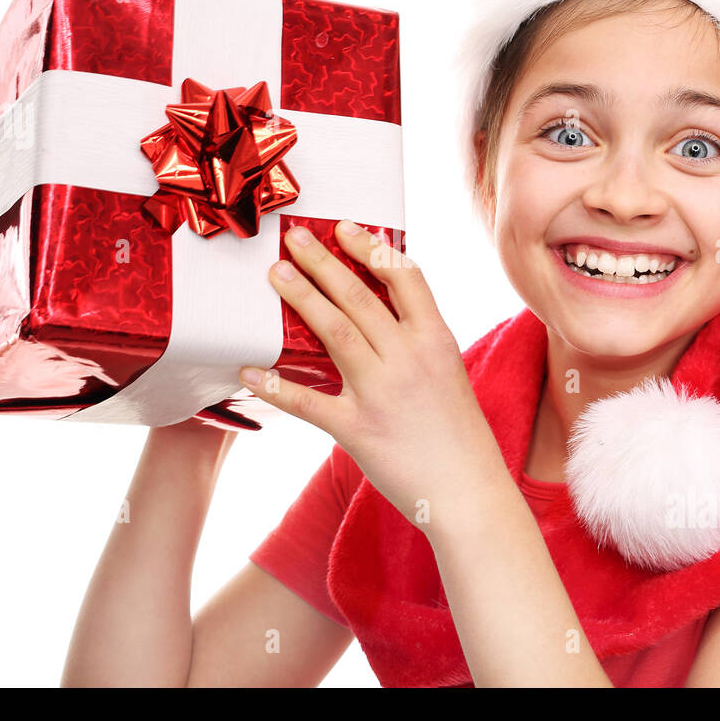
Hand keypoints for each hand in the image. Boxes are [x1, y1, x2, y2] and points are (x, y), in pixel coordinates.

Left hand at [238, 220, 506, 527]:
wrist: (469, 492)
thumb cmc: (460, 434)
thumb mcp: (449, 371)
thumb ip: (418, 339)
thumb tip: (381, 308)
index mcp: (436, 340)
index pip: (403, 277)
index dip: (370, 248)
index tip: (345, 229)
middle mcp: (408, 359)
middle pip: (358, 296)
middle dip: (322, 262)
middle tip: (294, 238)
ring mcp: (381, 393)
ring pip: (333, 332)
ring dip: (301, 298)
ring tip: (276, 274)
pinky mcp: (358, 429)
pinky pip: (307, 401)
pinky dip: (276, 385)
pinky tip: (250, 369)